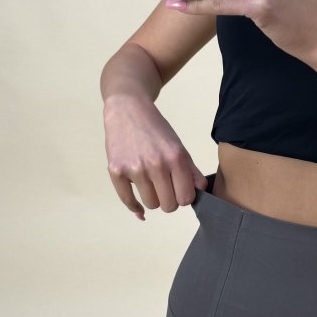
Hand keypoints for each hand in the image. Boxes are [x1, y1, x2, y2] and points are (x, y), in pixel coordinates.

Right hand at [103, 93, 208, 219]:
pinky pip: (128, 201)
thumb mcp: (178, 146)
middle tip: (165, 189)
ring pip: (150, 204)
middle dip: (169, 200)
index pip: (186, 198)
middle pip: (168, 205)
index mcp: (175, 158)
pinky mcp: (116, 171)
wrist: (127, 109)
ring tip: (150, 185)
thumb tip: (200, 192)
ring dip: (152, 199)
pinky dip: (135, 208)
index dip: (184, 197)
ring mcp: (134, 169)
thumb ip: (191, 170)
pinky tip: (138, 206)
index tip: (179, 190)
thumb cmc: (156, 129)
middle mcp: (156, 165)